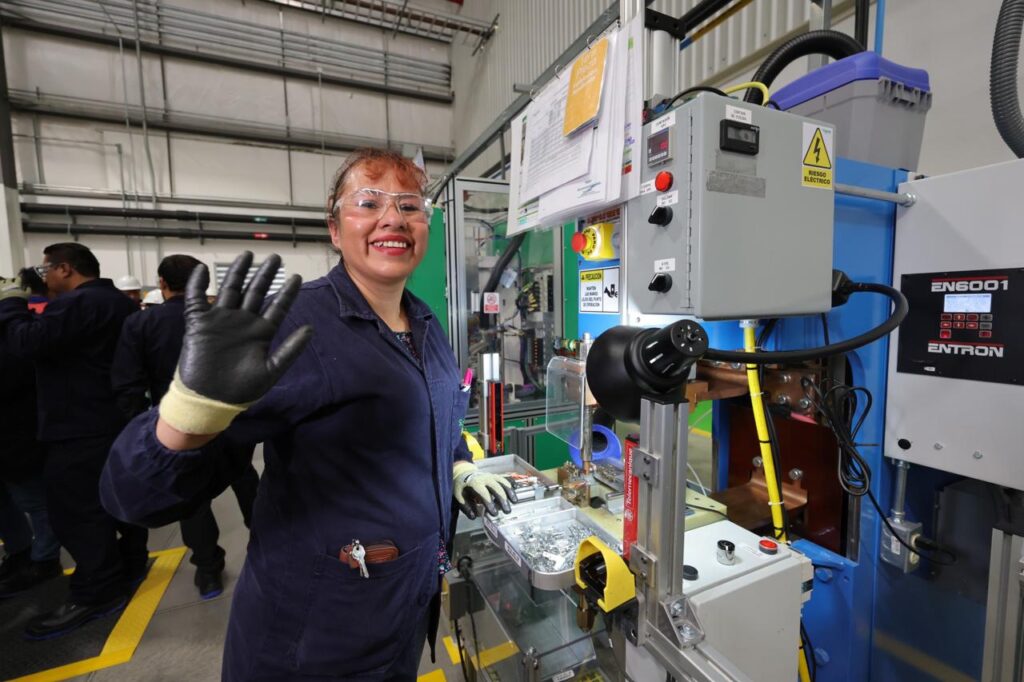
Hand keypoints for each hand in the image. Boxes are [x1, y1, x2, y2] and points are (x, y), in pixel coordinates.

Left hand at [0, 276, 28, 301]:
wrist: (11, 305)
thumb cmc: (20, 299)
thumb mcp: (27, 295)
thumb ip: (28, 290)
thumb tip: (28, 287)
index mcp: (16, 284)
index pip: (18, 278)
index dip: (19, 279)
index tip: (19, 280)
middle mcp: (9, 284)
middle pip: (9, 279)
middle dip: (11, 280)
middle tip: (12, 283)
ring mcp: (2, 287)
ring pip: (2, 281)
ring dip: (4, 282)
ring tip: (5, 285)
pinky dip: (0, 287)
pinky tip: (2, 289)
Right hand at [158, 252, 312, 434]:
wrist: (210, 401)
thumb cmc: (241, 390)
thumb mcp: (271, 370)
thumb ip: (290, 350)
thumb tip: (311, 329)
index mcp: (261, 332)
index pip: (277, 307)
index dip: (287, 292)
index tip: (297, 277)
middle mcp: (243, 322)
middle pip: (255, 292)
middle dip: (265, 275)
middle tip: (275, 258)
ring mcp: (221, 321)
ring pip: (230, 289)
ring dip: (237, 272)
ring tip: (247, 255)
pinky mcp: (199, 324)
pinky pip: (197, 300)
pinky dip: (198, 284)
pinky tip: (204, 270)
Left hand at [453, 460, 516, 518]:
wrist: (463, 471)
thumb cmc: (462, 485)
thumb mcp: (459, 495)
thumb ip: (466, 506)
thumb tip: (473, 516)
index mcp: (475, 482)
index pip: (484, 493)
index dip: (489, 503)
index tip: (494, 513)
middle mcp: (485, 478)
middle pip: (497, 487)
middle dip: (502, 499)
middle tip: (507, 510)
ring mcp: (492, 476)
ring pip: (503, 482)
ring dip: (509, 491)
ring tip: (515, 501)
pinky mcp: (496, 476)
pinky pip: (505, 478)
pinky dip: (511, 482)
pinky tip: (516, 488)